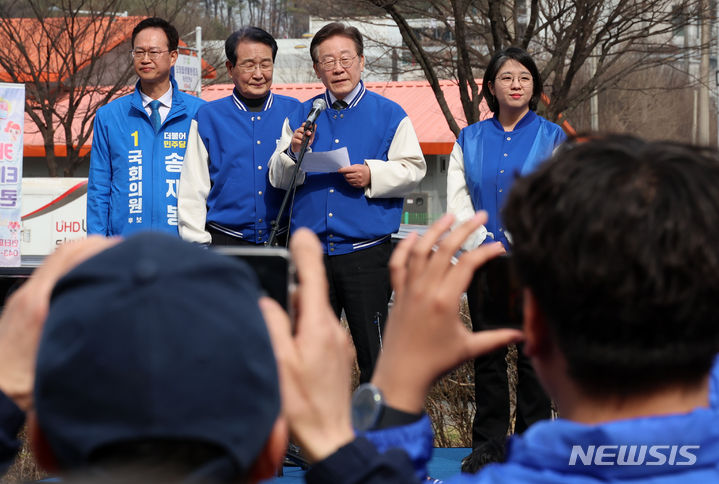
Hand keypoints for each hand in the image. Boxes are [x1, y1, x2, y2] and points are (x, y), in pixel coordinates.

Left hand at [0, 236, 119, 410]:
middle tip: (118, 251)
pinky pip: (48, 276)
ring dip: (81, 257)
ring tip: (105, 263)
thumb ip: (87, 329)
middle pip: (64, 252)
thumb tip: (114, 310)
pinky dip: (70, 271)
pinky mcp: (20, 306)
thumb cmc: (24, 385)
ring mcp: (22, 299)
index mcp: (40, 303)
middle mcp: (28, 295)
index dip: (99, 247)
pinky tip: (84, 284)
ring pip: (56, 262)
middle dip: (94, 246)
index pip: (71, 256)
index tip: (120, 248)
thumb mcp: (66, 358)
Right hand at [260, 228, 354, 462]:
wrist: (330, 436)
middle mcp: (334, 330)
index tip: (302, 235)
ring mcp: (338, 342)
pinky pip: (320, 330)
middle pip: (312, 295)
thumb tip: (268, 302)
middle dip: (294, 290)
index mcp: (318, 327)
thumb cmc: (304, 407)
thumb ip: (273, 325)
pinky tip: (294, 347)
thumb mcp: (279, 363)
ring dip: (298, 312)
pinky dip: (306, 328)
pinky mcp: (338, 354)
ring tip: (283, 335)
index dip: (306, 253)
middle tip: (276, 294)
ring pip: (315, 314)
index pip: (313, 279)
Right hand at [290, 122, 315, 153]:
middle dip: (306, 131)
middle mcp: (298, 131)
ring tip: (306, 140)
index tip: (310, 126)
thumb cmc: (305, 141)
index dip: (306, 124)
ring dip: (303, 137)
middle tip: (310, 134)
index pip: (303, 125)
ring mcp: (295, 135)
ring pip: (298, 134)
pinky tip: (302, 142)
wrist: (300, 148)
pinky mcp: (293, 140)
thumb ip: (313, 131)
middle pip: (301, 129)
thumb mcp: (310, 137)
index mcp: (302, 129)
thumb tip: (315, 125)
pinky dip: (300, 141)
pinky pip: (296, 140)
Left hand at [338, 163, 370, 187]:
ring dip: (347, 179)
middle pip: (346, 176)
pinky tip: (352, 180)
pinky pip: (351, 184)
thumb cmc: (364, 169)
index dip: (342, 170)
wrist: (372, 175)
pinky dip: (350, 182)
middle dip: (344, 175)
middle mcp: (358, 175)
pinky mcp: (359, 185)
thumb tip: (343, 169)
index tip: (339, 170)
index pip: (347, 169)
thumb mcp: (358, 166)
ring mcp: (359, 181)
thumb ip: (351, 167)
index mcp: (358, 169)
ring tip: (349, 176)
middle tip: (345, 173)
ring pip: (348, 180)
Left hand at [372, 212, 523, 413]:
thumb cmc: (435, 363)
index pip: (467, 264)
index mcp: (445, 300)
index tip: (499, 246)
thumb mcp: (469, 349)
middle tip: (480, 217)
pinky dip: (405, 247)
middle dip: (464, 228)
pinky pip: (398, 264)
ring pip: (420, 250)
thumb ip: (496, 338)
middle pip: (445, 248)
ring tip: (450, 216)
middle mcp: (425, 289)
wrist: (402, 374)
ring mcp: (408, 289)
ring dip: (435, 229)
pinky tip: (416, 236)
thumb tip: (522, 336)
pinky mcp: (397, 293)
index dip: (485, 251)